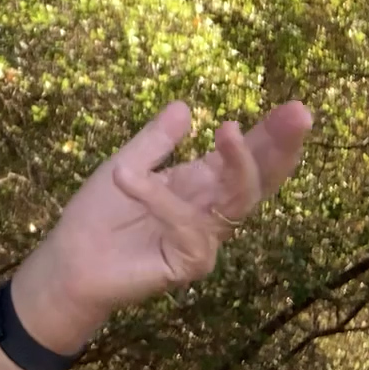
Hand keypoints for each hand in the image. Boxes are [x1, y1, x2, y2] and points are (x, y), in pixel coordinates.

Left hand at [12, 100, 313, 349]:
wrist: (69, 261)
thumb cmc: (97, 217)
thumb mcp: (125, 164)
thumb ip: (156, 140)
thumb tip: (186, 106)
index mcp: (200, 183)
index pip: (245, 157)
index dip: (270, 135)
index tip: (296, 108)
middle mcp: (210, 210)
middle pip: (257, 178)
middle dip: (279, 146)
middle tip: (300, 114)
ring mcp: (204, 239)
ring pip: (238, 201)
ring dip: (238, 164)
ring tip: (228, 129)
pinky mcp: (189, 263)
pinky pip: (189, 227)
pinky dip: (161, 201)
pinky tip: (129, 178)